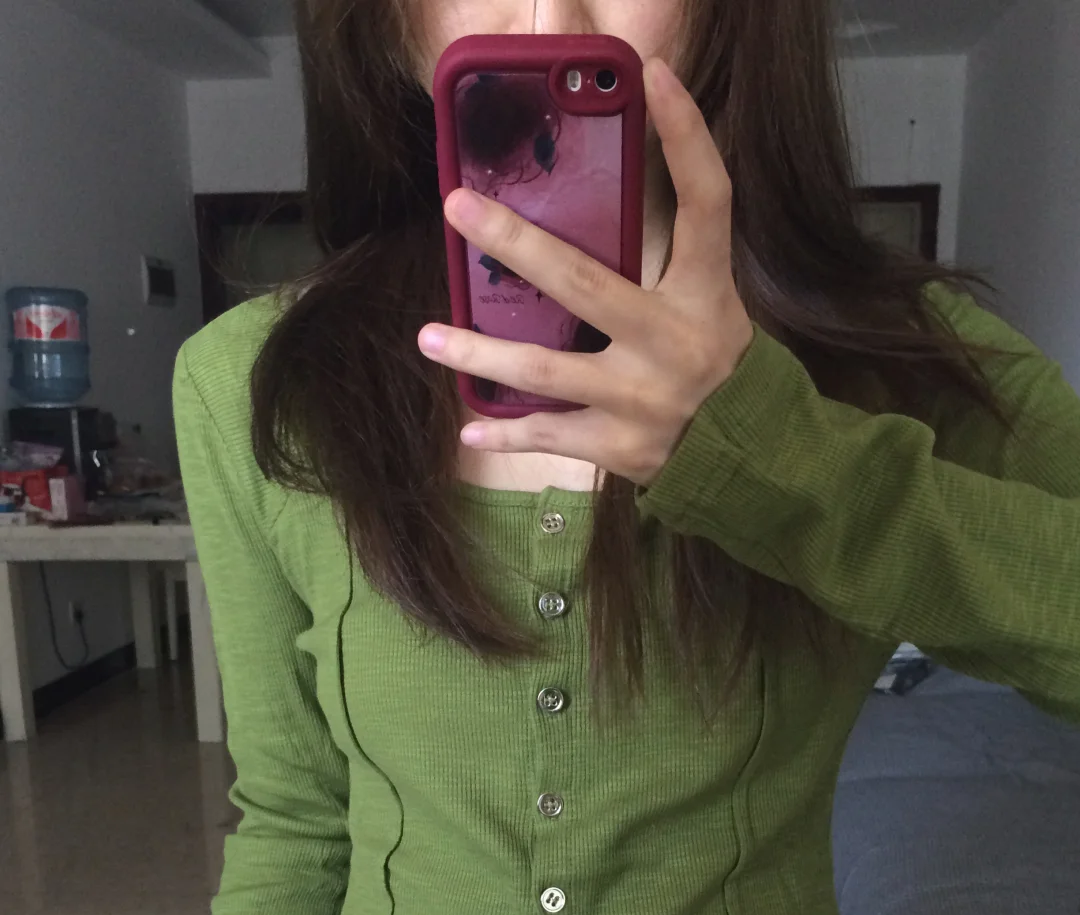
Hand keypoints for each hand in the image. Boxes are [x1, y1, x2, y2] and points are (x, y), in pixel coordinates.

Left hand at [417, 55, 754, 485]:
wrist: (744, 454)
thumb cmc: (710, 361)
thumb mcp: (705, 303)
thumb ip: (661, 259)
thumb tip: (585, 206)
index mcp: (705, 292)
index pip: (707, 201)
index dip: (687, 138)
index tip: (657, 77)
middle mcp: (674, 343)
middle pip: (585, 284)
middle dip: (515, 243)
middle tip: (457, 207)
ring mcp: (644, 400)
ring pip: (545, 370)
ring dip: (479, 355)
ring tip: (427, 336)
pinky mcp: (622, 446)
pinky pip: (550, 436)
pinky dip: (506, 434)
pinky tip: (469, 425)